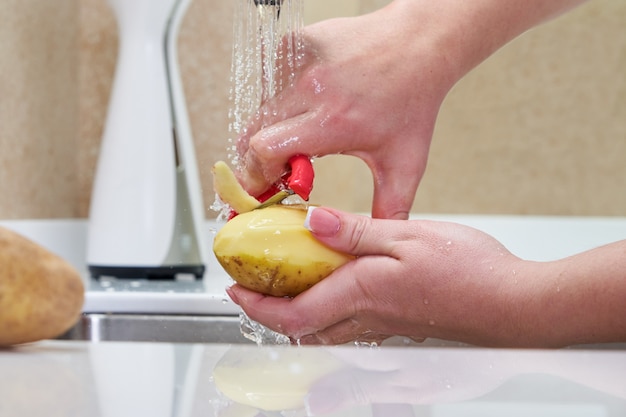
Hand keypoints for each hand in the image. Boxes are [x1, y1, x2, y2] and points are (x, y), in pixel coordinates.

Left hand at [227, 207, 534, 346]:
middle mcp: (368, 315)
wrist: (512, 302)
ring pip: (325, 328)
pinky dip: (328, 307)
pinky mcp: (401, 322)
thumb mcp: (409, 235)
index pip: (294, 313)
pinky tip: (337, 281)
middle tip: (255, 284)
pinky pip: (351, 323)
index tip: (235, 289)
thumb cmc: (469, 272)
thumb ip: (356, 231)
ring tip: (288, 279)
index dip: (257, 306)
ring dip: (297, 309)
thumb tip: (312, 222)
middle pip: (303, 327)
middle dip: (271, 310)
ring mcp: (385, 323)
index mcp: (363, 291)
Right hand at [236, 2, 456, 218]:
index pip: (265, 151)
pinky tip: (307, 104)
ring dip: (272, 128)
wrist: (418, 46)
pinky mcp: (295, 42)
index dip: (255, 175)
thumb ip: (388, 210)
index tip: (260, 191)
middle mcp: (311, 88)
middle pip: (253, 132)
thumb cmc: (412, 102)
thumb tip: (373, 248)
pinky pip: (271, 81)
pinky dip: (281, 99)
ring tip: (301, 135)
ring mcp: (301, 61)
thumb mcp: (404, 164)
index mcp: (333, 121)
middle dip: (259, 158)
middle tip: (278, 169)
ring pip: (261, 107)